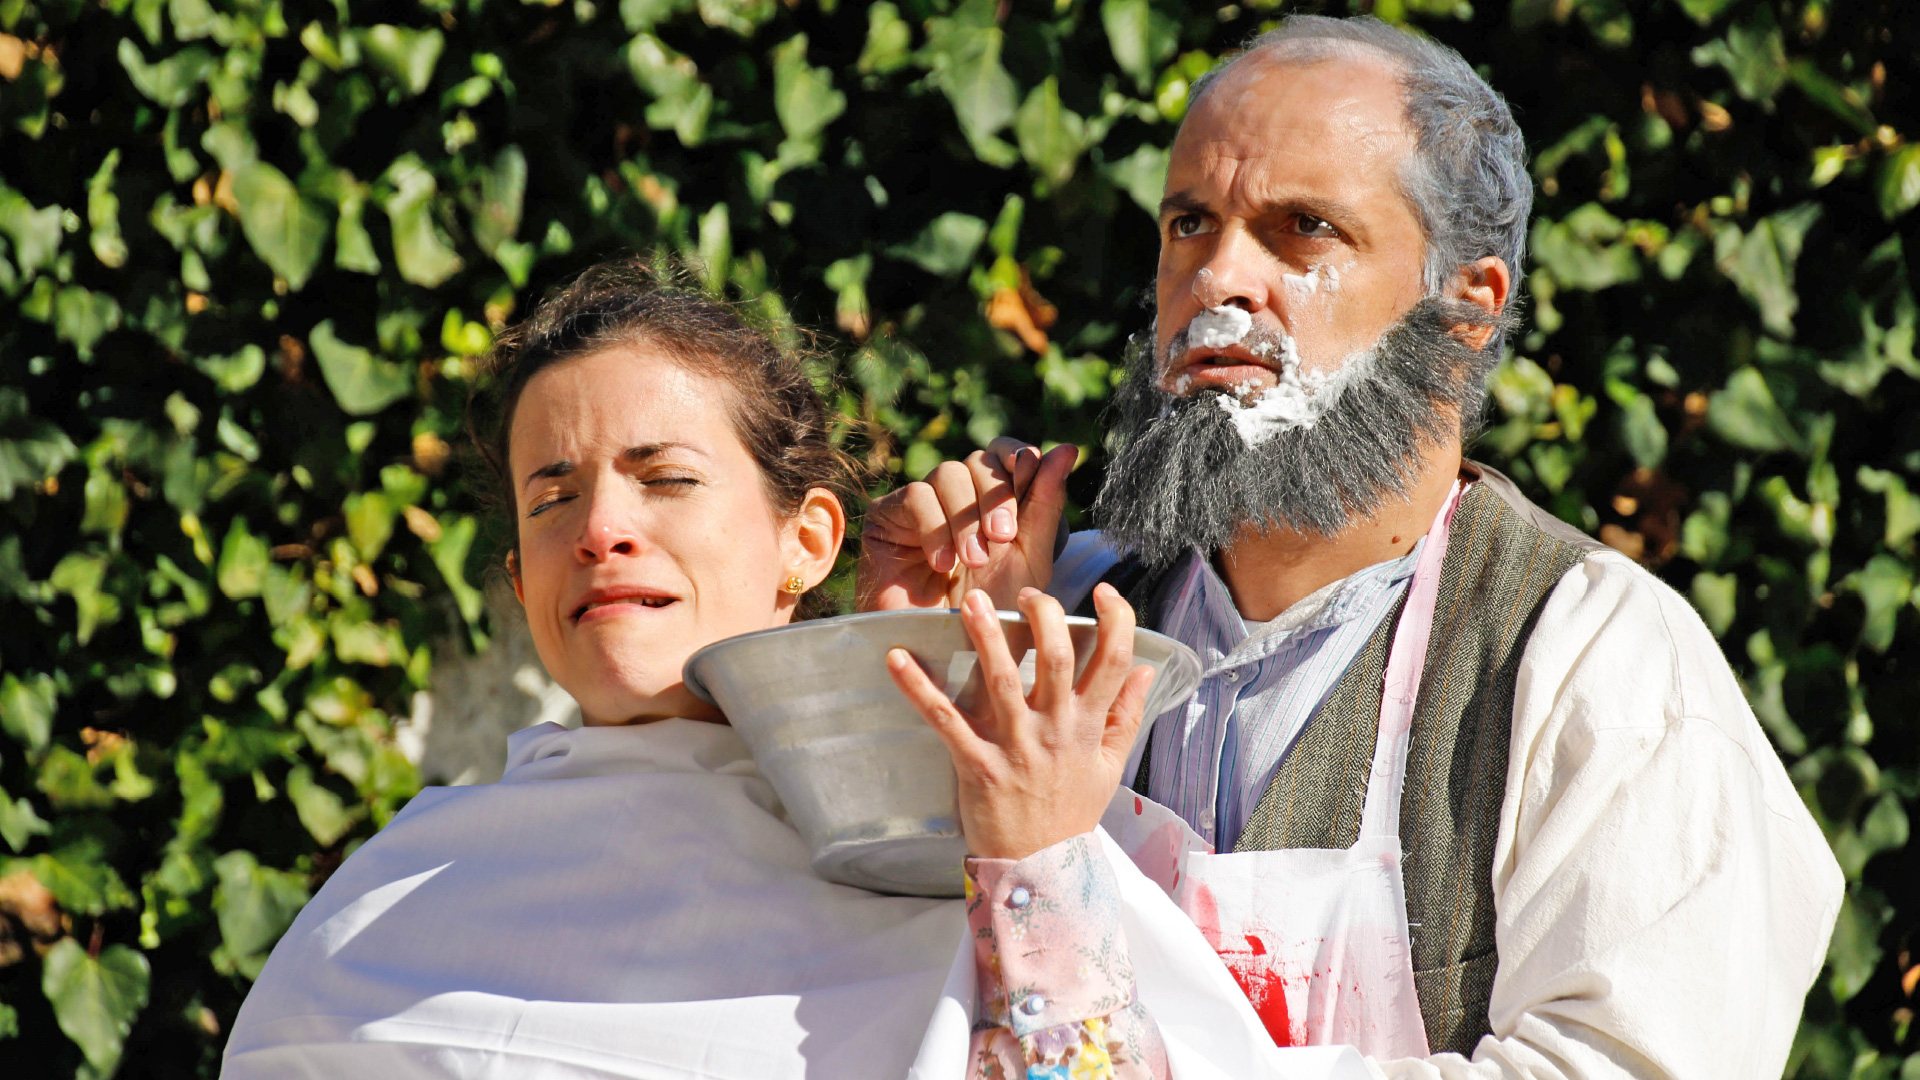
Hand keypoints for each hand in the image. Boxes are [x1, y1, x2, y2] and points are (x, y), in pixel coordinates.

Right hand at [856, 439, 1076, 611]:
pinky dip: (934, 528)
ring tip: (972, 562)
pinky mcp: (887, 518)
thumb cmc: (990, 613)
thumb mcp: (1030, 557)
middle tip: (1002, 537)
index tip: (1029, 472)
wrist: (944, 655)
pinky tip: (941, 565)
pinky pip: (915, 497)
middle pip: (979, 460)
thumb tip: (1068, 448)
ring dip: (966, 518)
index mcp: (997, 501)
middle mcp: (960, 498)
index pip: (1006, 452)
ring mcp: (922, 506)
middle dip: (996, 495)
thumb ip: (1046, 501)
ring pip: (947, 474)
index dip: (1018, 457)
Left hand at [886, 584, 1155, 860]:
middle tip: (1027, 593)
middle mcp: (1055, 730)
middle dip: (1044, 617)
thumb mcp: (1111, 765)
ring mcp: (1015, 747)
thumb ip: (1127, 713)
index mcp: (1088, 726)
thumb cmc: (1072, 812)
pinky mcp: (977, 765)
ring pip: (1003, 681)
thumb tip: (1147, 668)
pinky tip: (896, 658)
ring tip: (972, 602)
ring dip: (986, 638)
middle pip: (1056, 660)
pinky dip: (918, 688)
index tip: (1106, 592)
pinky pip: (945, 720)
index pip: (1114, 661)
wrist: (1040, 869)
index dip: (1116, 621)